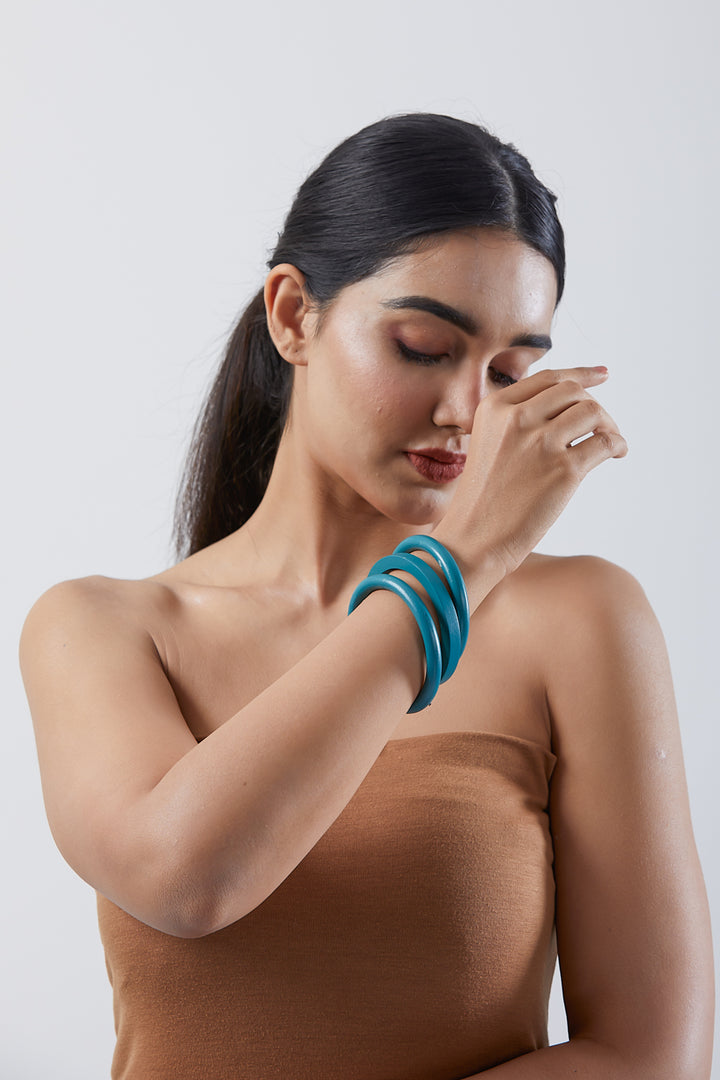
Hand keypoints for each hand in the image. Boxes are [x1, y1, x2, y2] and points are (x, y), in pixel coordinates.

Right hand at [434, 366, 626, 600]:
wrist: (473, 539)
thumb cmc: (482, 500)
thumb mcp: (487, 445)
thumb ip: (516, 422)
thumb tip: (567, 408)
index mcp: (495, 408)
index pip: (548, 378)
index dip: (580, 374)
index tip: (602, 375)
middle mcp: (517, 419)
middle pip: (573, 392)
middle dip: (595, 405)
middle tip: (604, 426)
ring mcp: (541, 443)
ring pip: (592, 412)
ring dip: (609, 425)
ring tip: (611, 444)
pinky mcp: (563, 470)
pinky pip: (604, 443)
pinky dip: (616, 445)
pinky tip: (615, 454)